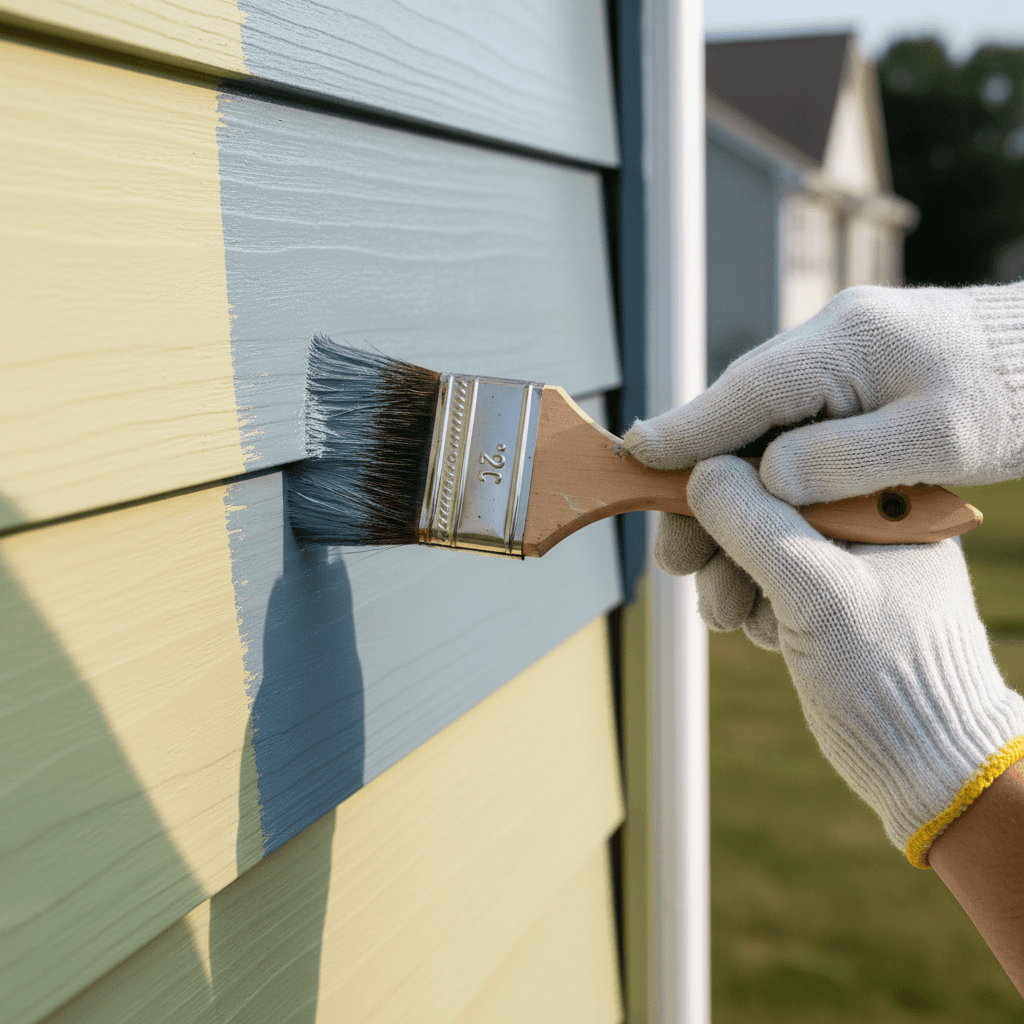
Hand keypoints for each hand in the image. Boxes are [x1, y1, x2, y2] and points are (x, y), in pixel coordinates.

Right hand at [623, 282, 1023, 645]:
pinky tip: (759, 512)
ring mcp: (840, 363)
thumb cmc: (1014, 393)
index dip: (686, 429)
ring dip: (731, 482)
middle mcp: (831, 345)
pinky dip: (769, 475)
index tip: (636, 458)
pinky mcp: (853, 386)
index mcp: (846, 343)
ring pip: (762, 427)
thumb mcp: (937, 436)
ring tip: (707, 541)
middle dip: (700, 476)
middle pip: (741, 413)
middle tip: (675, 539)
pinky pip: (793, 431)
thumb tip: (766, 477)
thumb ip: (844, 457)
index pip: (745, 390)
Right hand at [684, 455, 1023, 862]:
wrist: (924, 764)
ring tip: (733, 615)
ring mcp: (843, 554)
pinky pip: (760, 574)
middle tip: (678, 562)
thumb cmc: (893, 680)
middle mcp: (863, 514)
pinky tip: (762, 630)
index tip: (664, 479)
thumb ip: (756, 526)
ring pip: (751, 536)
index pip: (787, 451)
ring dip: (725, 575)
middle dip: (714, 531)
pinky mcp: (824, 593)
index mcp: (883, 496)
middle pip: (759, 492)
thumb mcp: (818, 594)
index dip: (718, 461)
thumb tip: (700, 472)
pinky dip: (745, 599)